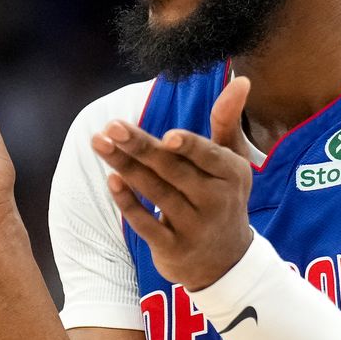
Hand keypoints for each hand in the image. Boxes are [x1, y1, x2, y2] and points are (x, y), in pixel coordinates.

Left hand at [94, 74, 254, 290]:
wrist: (225, 261)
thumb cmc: (223, 196)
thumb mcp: (232, 160)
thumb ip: (228, 120)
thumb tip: (241, 79)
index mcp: (231, 174)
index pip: (208, 157)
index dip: (189, 147)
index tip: (167, 135)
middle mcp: (215, 201)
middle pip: (173, 170)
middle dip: (140, 147)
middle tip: (112, 126)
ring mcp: (193, 227)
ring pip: (155, 192)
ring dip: (125, 167)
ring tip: (99, 143)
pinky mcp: (172, 248)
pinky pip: (146, 224)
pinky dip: (128, 203)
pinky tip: (111, 180)